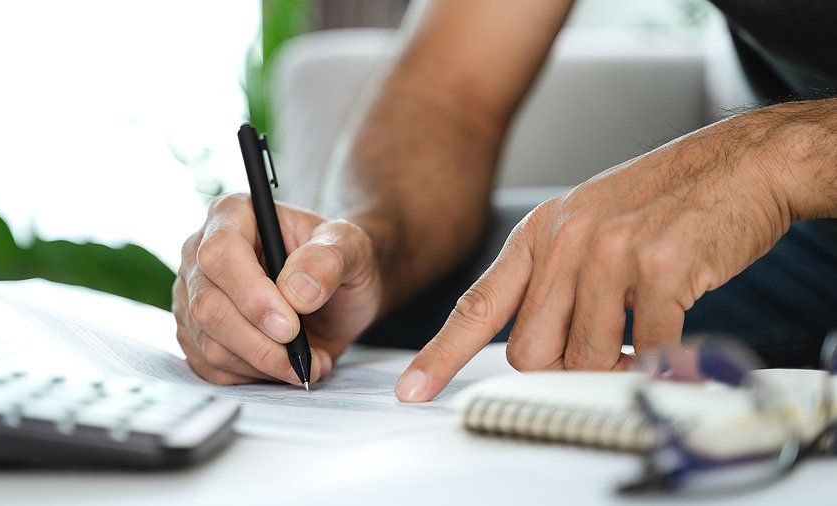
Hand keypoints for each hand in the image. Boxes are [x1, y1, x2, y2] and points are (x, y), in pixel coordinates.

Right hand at [173, 194, 381, 385]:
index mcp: (233, 215)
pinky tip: (285, 366)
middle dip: (258, 341)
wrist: (338, 291)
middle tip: (303, 357)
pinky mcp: (196, 334)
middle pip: (207, 306)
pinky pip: (210, 367)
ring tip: (308, 361)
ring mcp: (193, 295)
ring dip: (262, 364)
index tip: (290, 326)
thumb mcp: (351, 247)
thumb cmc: (339, 259)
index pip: (220, 254)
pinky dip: (253, 377)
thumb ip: (328, 260)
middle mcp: (201, 252)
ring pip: (208, 344)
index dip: (251, 296)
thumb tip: (296, 292)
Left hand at [396, 112, 798, 400]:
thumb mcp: (583, 224)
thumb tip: (533, 350)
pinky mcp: (660, 268)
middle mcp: (565, 242)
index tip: (413, 390)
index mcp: (538, 235)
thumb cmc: (659, 200)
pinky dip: (660, 363)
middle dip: (561, 369)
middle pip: (529, 352)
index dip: (442, 354)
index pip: (478, 306)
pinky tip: (673, 340)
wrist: (737, 163)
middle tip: (600, 354)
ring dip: (613, 368)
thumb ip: (550, 280)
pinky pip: (646, 352)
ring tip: (641, 340)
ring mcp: (611, 253)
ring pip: (583, 359)